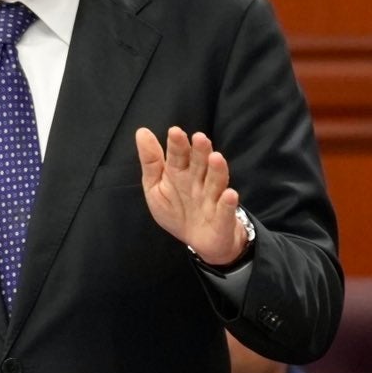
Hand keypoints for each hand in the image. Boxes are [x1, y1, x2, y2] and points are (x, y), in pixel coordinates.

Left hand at [136, 126, 247, 265]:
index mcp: (180, 172)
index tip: (175, 132)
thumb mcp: (155, 187)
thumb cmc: (176, 209)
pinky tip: (229, 194)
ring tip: (215, 158)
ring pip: (215, 181)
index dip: (177, 145)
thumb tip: (141, 131)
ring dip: (216, 170)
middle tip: (199, 138)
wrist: (199, 241)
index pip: (178, 155)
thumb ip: (151, 161)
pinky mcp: (223, 217)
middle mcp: (198, 181)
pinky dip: (228, 203)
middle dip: (200, 151)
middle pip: (200, 164)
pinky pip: (226, 209)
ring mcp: (212, 198)